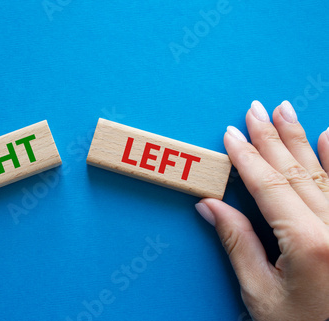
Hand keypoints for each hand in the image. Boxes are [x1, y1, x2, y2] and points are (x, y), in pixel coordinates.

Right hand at [196, 101, 328, 319]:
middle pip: (295, 170)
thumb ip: (237, 244)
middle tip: (254, 110)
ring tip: (285, 110)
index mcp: (308, 243)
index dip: (246, 157)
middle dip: (270, 137)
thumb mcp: (261, 294)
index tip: (231, 135)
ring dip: (301, 138)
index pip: (268, 185)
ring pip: (324, 170)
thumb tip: (211, 206)